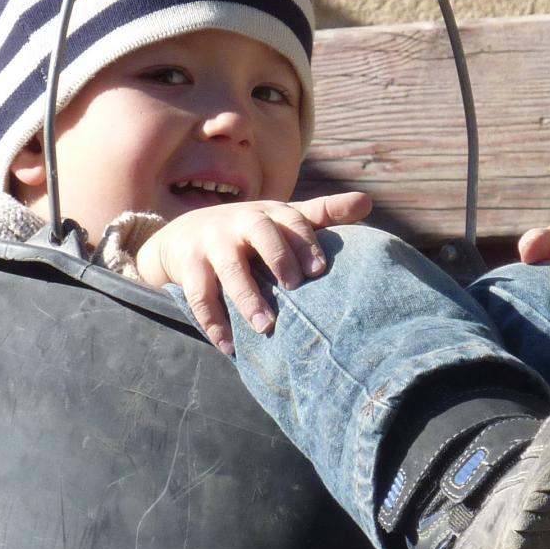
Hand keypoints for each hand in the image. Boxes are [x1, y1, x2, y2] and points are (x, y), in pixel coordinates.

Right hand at [134, 191, 371, 354]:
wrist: (183, 235)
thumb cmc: (248, 232)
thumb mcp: (281, 219)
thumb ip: (323, 214)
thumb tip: (367, 201)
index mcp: (268, 213)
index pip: (291, 220)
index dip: (305, 241)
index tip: (320, 268)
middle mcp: (239, 223)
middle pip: (260, 233)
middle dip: (277, 256)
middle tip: (295, 285)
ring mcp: (211, 244)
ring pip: (229, 269)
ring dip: (246, 298)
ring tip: (264, 326)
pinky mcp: (187, 268)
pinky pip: (199, 297)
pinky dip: (214, 323)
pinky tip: (230, 347)